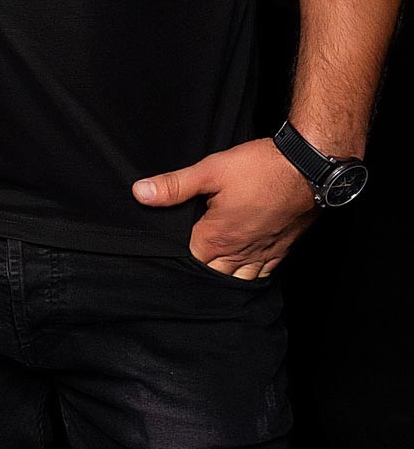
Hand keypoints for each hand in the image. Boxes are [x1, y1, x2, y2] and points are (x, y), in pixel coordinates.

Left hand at [131, 137, 315, 278]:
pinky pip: (262, 275)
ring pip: (236, 281)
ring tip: (209, 278)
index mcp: (217, 237)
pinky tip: (242, 276)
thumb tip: (140, 193)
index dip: (173, 259)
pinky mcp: (280, 249)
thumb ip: (175, 186)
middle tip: (182, 270)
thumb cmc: (261, 168)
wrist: (308, 167)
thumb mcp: (211, 170)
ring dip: (222, 280)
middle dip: (196, 275)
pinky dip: (250, 279)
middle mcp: (238, 252)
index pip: (187, 261)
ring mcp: (261, 253)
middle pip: (210, 276)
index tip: (162, 256)